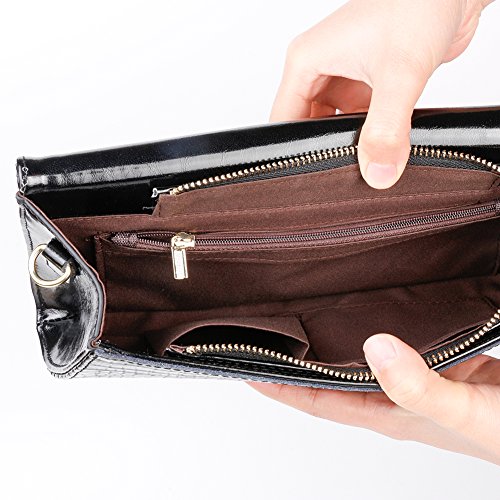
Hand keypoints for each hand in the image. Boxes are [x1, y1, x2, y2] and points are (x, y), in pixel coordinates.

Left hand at [250, 334, 499, 464]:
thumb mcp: (464, 409)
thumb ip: (419, 386)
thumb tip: (375, 347)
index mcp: (387, 413)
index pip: (316, 401)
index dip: (278, 387)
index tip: (244, 367)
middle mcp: (391, 396)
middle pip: (328, 380)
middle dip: (295, 362)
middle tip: (264, 332)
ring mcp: (411, 379)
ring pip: (355, 360)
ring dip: (328, 343)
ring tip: (301, 316)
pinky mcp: (434, 361)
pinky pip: (387, 345)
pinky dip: (368, 330)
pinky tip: (365, 311)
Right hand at [270, 0, 492, 187]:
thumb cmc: (421, 2)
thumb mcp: (400, 72)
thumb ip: (386, 128)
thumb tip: (377, 172)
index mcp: (306, 61)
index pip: (283, 121)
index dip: (291, 153)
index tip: (306, 181)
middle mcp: (320, 69)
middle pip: (306, 126)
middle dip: (322, 152)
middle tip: (340, 177)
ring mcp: (344, 76)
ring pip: (333, 126)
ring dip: (347, 145)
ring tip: (362, 164)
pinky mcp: (368, 84)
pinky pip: (357, 120)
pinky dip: (367, 137)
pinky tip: (380, 149)